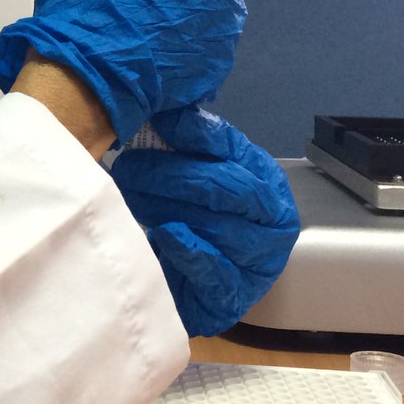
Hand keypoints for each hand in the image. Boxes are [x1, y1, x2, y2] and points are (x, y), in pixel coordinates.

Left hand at [110, 106, 299, 336]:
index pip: (231, 148)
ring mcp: (260, 261)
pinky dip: (190, 251)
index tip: (155, 123)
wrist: (192, 291)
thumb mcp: (194, 179)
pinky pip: (216, 272)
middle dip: (172, 174)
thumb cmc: (193, 225)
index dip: (193, 133)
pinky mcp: (236, 297)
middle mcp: (274, 219)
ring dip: (169, 207)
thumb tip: (163, 107)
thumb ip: (187, 148)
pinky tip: (166, 234)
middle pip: (226, 187)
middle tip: (128, 167)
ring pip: (220, 226)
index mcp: (266, 180)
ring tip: (131, 196)